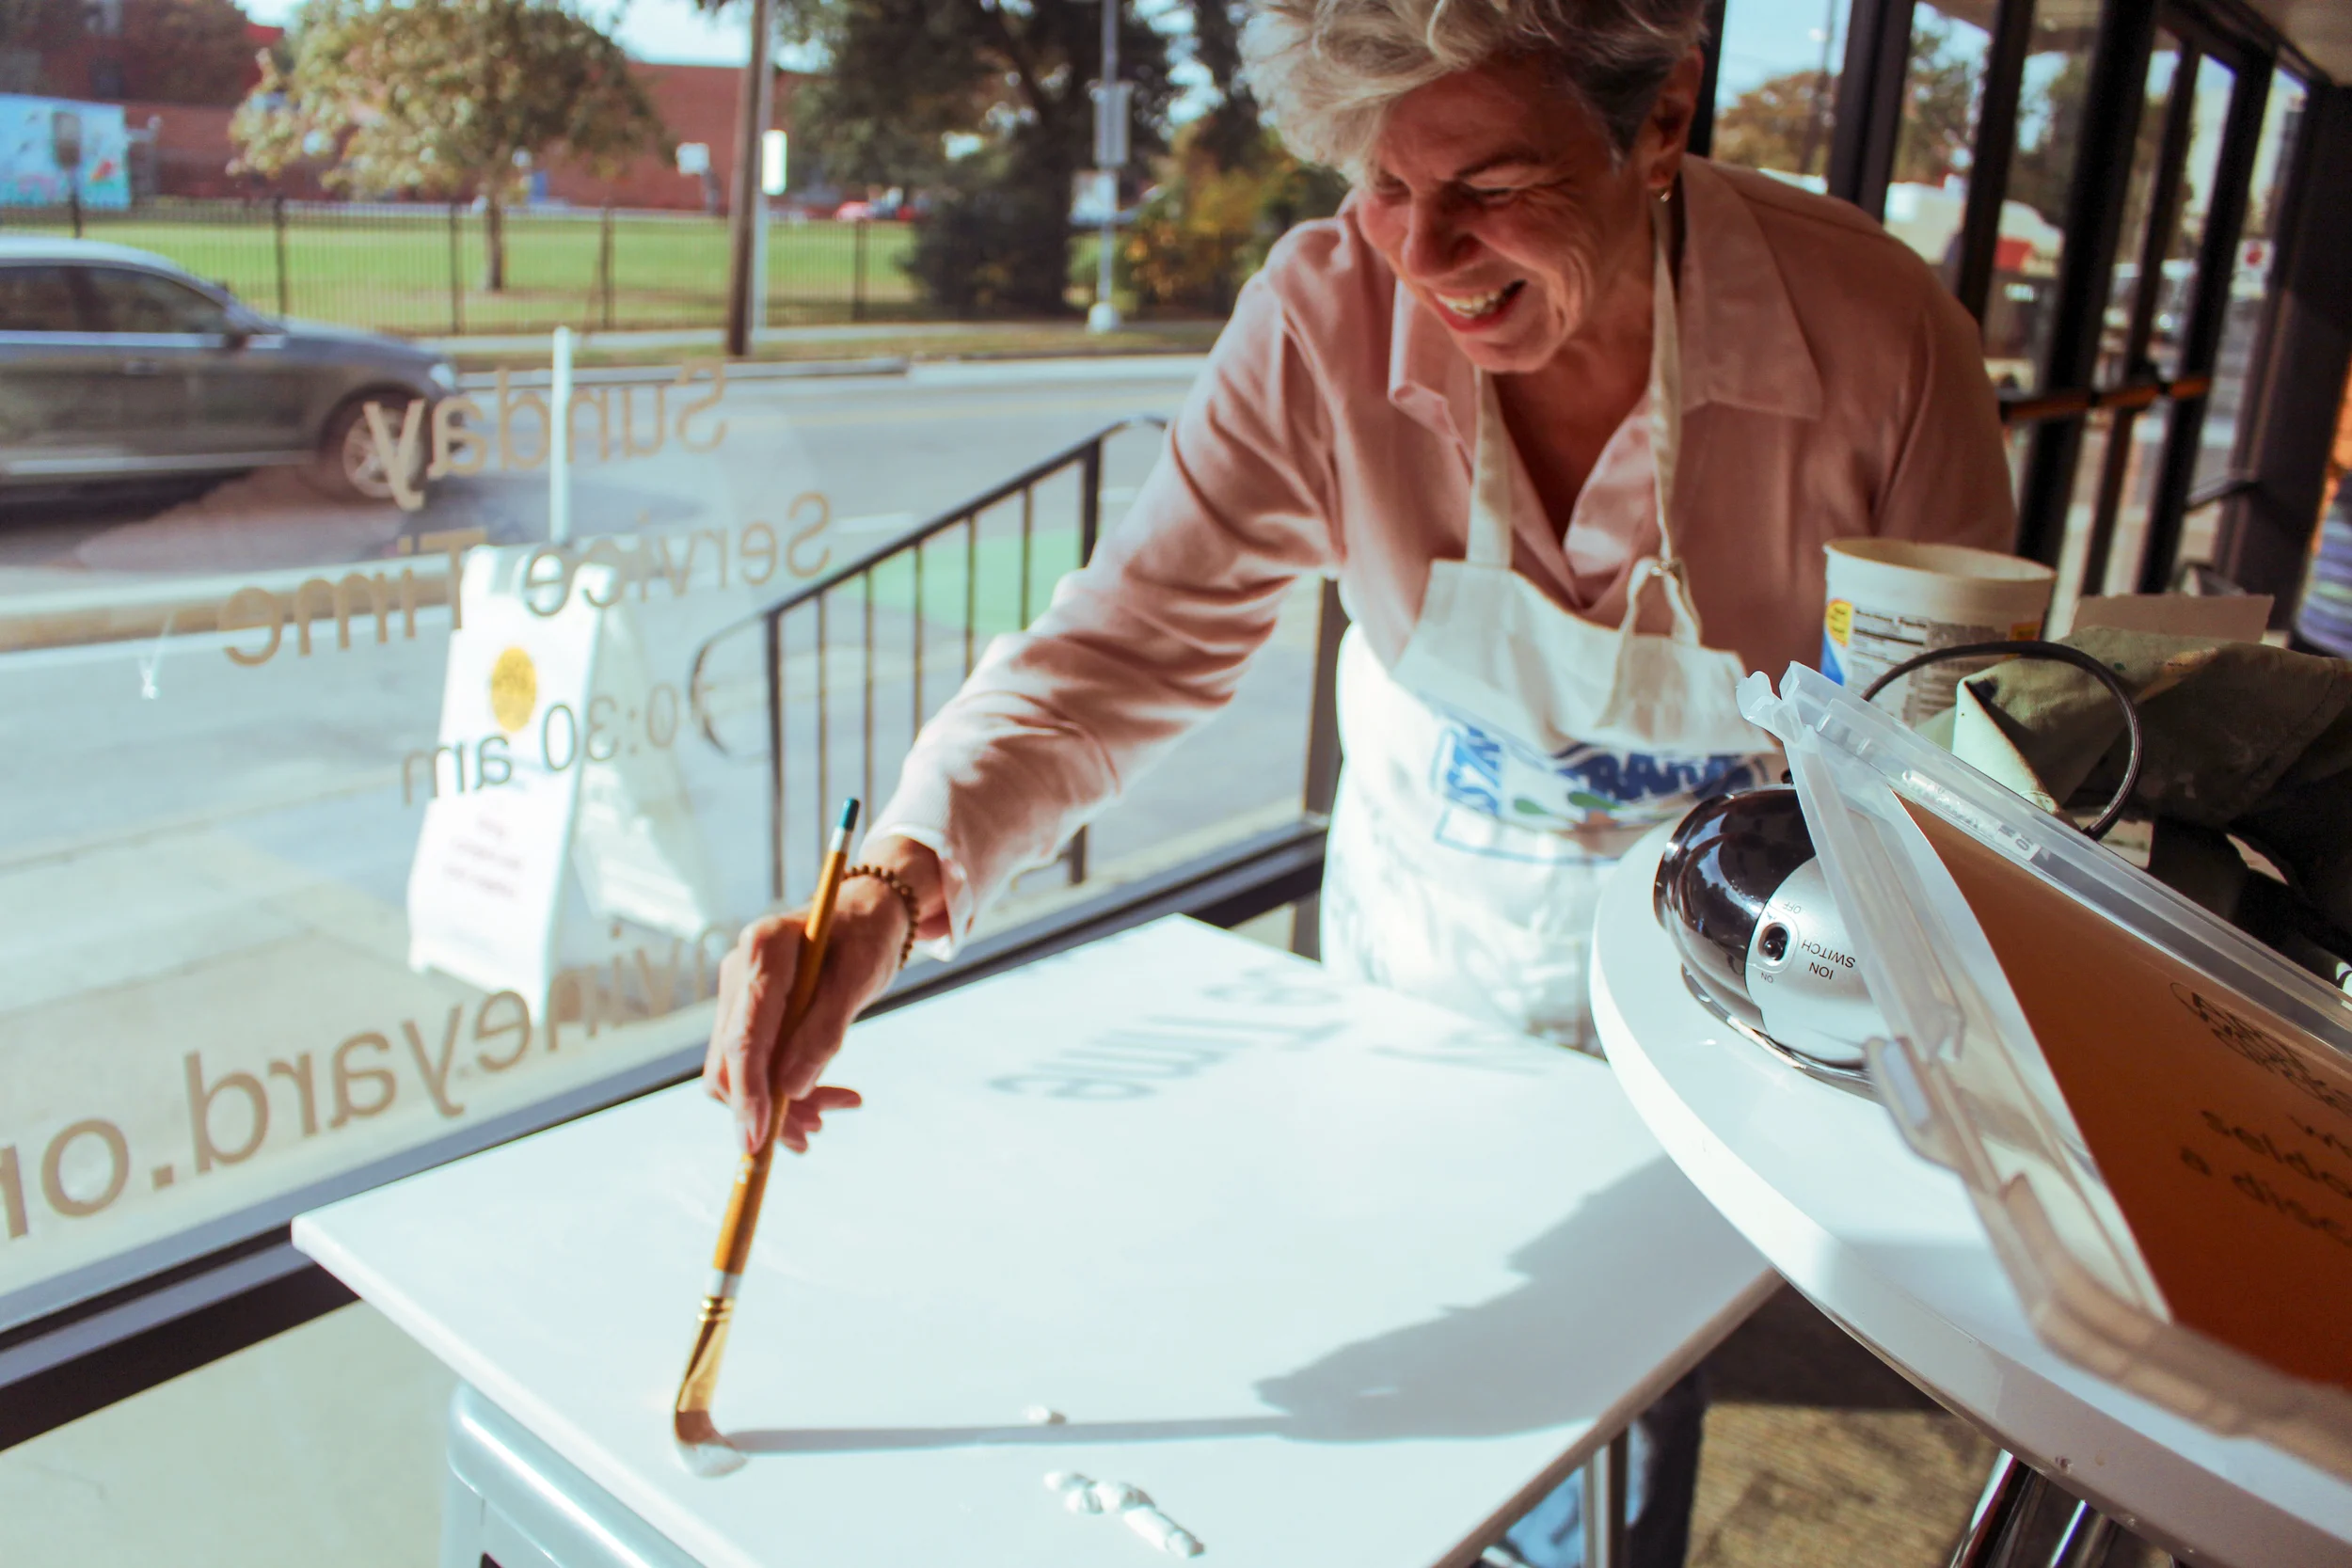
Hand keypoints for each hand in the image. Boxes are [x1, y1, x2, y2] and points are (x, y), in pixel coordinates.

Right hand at [701, 836, 944, 1154]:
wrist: (867, 911)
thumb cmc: (868, 936)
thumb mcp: (861, 979)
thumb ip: (825, 1030)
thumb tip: (791, 1088)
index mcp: (765, 950)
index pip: (746, 1036)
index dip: (748, 1094)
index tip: (756, 1142)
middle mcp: (739, 970)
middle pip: (732, 1060)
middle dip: (767, 1107)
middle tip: (815, 1135)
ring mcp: (739, 990)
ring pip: (740, 1068)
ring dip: (779, 1103)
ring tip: (826, 1120)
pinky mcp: (748, 1008)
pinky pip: (753, 1060)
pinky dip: (780, 1087)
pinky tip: (816, 1102)